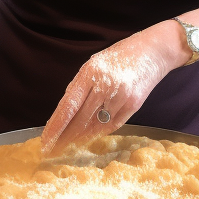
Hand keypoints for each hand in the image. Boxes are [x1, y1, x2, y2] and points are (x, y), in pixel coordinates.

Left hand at [40, 22, 187, 154]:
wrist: (153, 49)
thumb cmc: (120, 56)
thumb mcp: (94, 64)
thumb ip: (81, 86)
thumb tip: (65, 114)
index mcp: (90, 71)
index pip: (68, 105)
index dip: (56, 126)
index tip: (46, 141)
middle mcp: (105, 84)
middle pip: (80, 119)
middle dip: (65, 137)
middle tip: (53, 149)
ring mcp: (121, 96)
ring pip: (96, 125)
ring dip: (81, 136)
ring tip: (69, 144)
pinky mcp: (134, 104)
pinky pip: (112, 125)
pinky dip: (99, 132)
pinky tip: (89, 137)